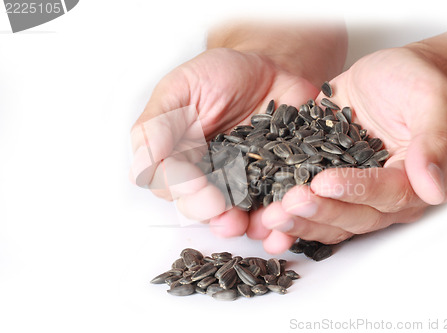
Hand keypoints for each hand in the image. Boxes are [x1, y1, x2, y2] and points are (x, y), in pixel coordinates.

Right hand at [130, 47, 318, 230]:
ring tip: (251, 221)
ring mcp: (241, 184)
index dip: (179, 188)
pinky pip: (272, 206)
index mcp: (177, 157)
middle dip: (208, 211)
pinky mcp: (273, 184)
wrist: (271, 67)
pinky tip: (281, 216)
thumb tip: (141, 166)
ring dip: (242, 223)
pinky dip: (276, 216)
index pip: (168, 183)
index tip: (194, 183)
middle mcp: (206, 177)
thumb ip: (157, 124)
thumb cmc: (221, 74)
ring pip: (234, 214)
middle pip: (198, 207)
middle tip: (220, 206)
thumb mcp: (182, 86)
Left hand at [255, 47, 446, 251]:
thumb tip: (433, 189)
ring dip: (299, 221)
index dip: (356, 191)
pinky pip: (308, 202)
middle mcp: (382, 196)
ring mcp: (351, 191)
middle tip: (287, 205)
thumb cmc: (415, 81)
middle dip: (319, 212)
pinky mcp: (324, 179)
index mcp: (413, 181)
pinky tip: (261, 215)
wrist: (390, 75)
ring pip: (328, 219)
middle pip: (354, 217)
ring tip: (269, 217)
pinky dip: (286, 211)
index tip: (325, 182)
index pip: (387, 195)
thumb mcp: (429, 100)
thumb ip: (433, 142)